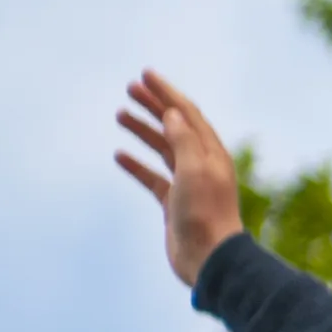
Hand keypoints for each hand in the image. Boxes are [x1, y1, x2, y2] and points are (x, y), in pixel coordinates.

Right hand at [117, 70, 245, 285]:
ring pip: (162, 149)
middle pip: (175, 126)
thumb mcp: (194, 171)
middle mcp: (202, 164)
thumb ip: (183, 140)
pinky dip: (137, 164)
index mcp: (212, 152)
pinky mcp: (175, 203)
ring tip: (121, 113)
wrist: (208, 257)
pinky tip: (119, 155)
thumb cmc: (204, 214)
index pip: (187, 113)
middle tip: (130, 88)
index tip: (146, 75)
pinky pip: (153, 177)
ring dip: (143, 130)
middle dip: (154, 105)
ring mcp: (188, 183)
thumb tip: (173, 113)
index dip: (167, 93)